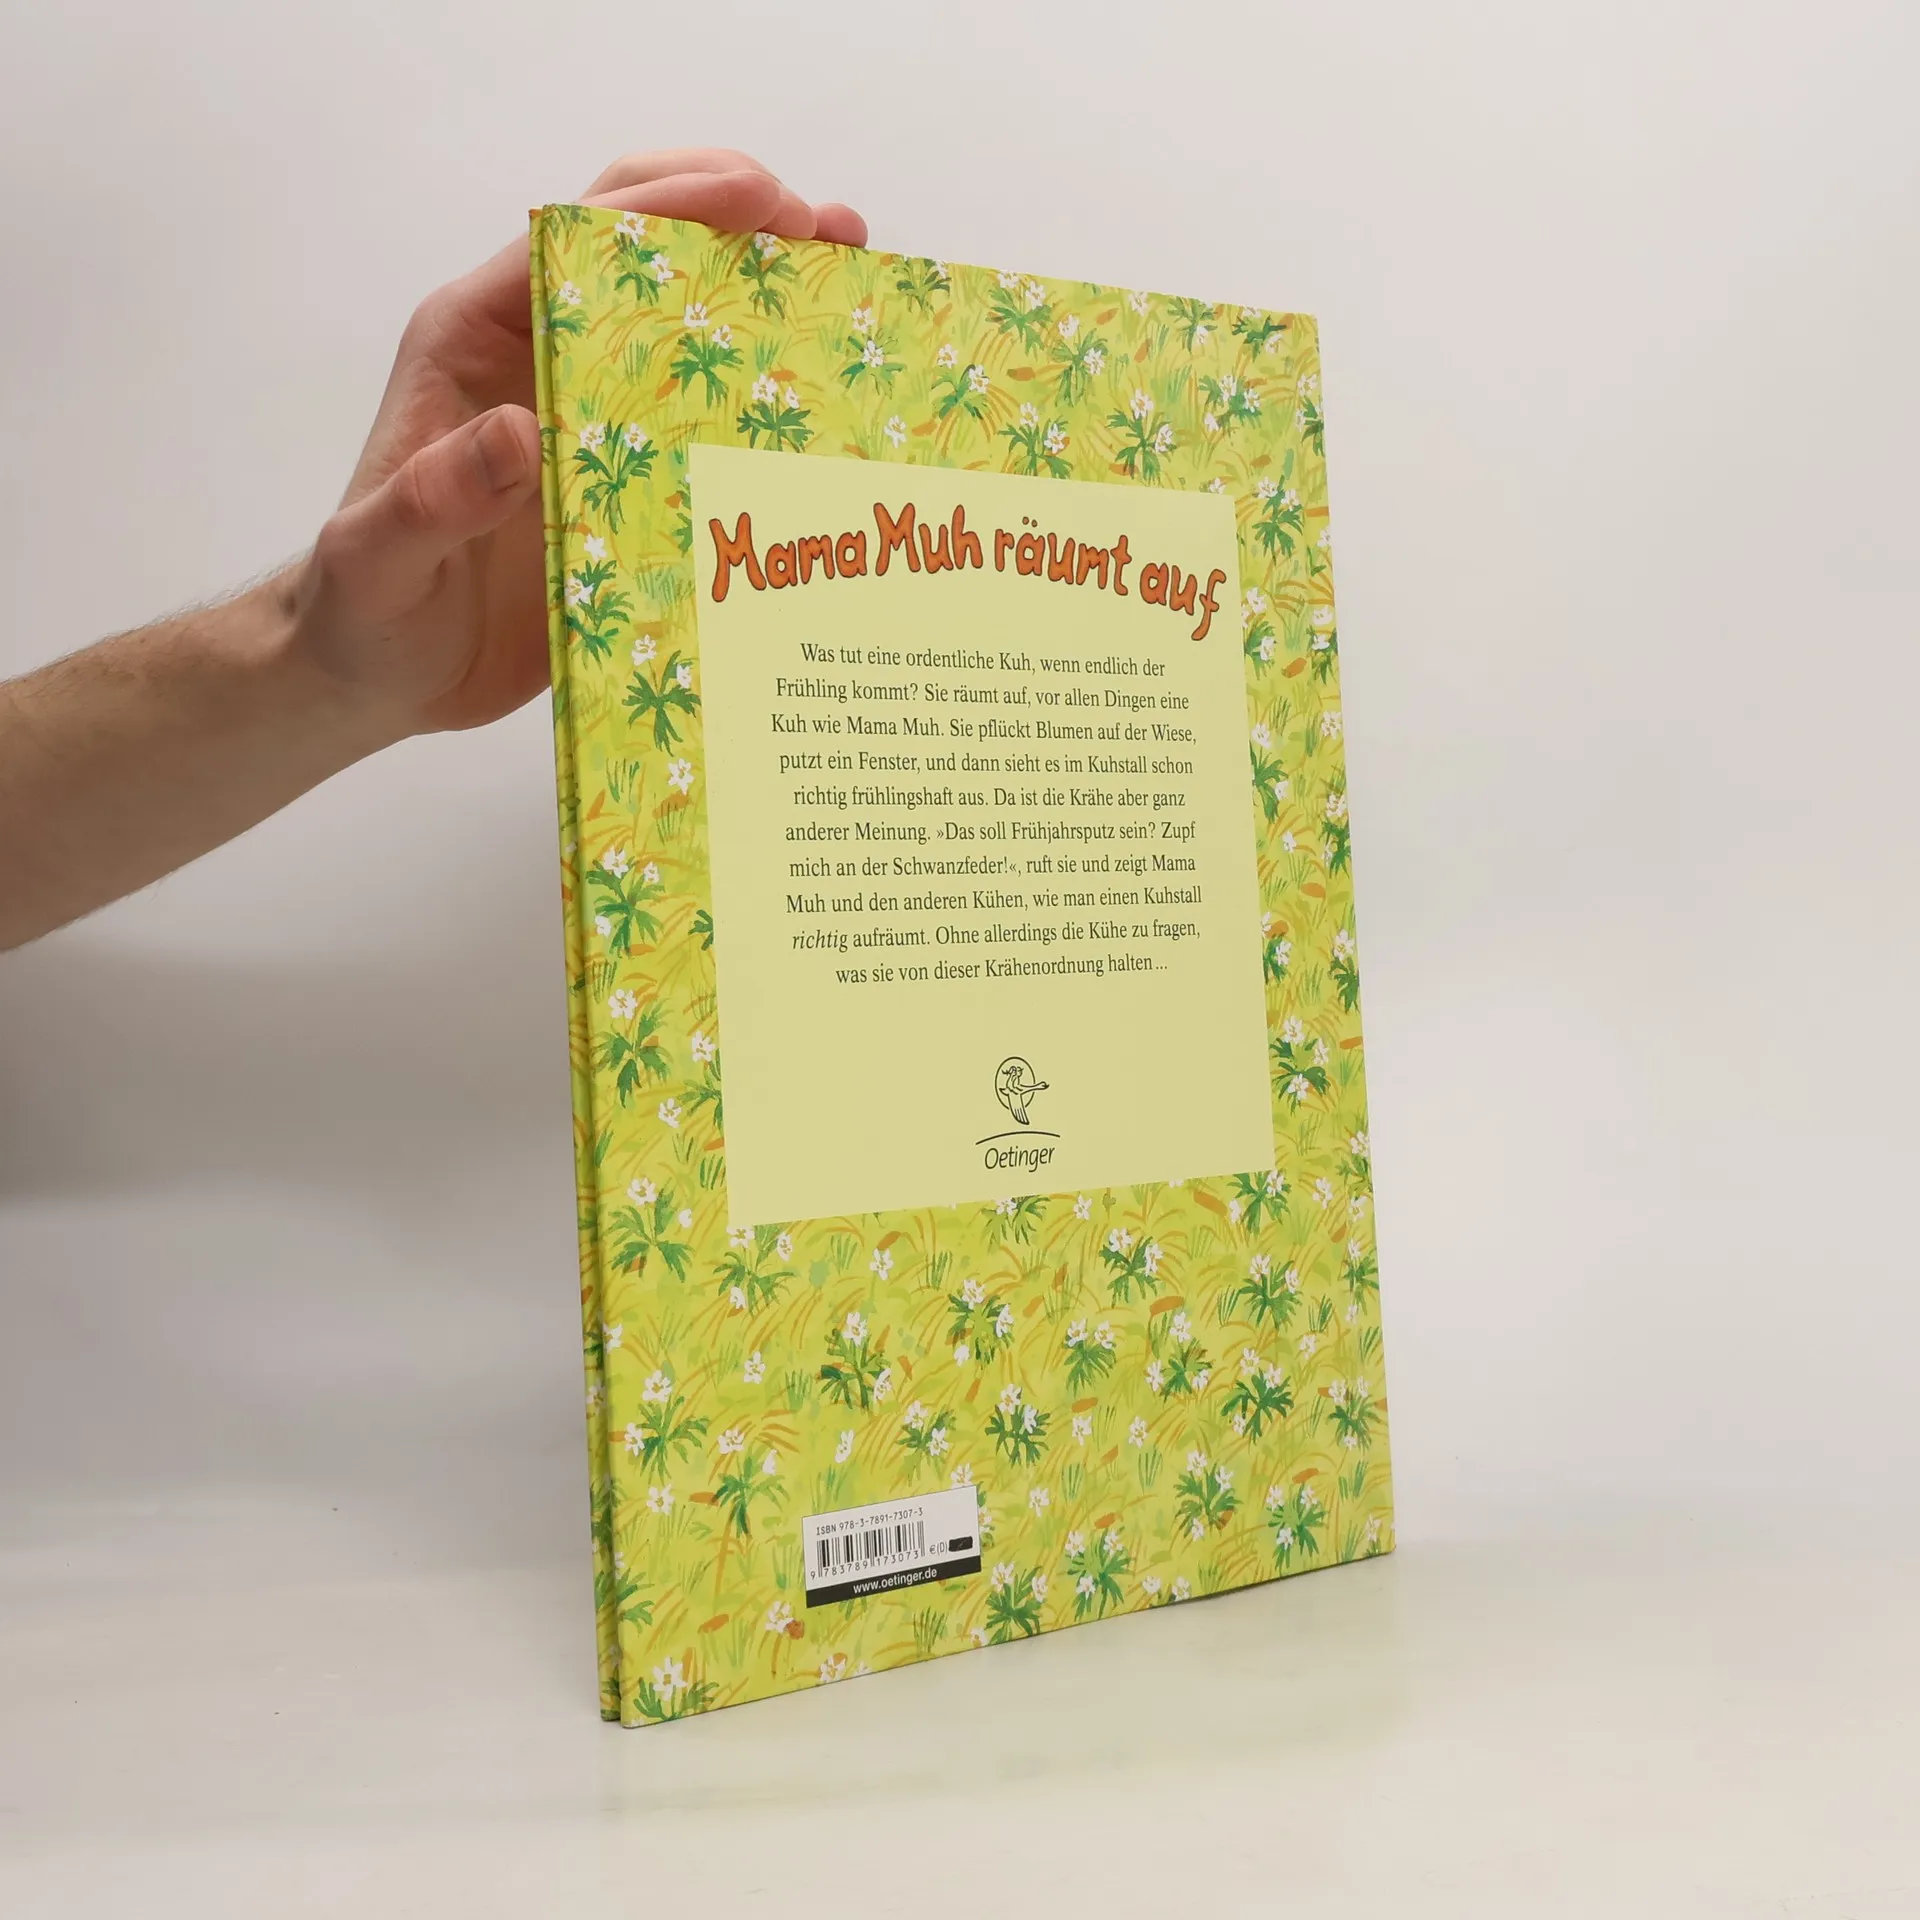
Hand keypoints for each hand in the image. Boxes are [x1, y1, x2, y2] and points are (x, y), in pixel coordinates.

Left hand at [292, 151, 866, 746]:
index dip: (666, 207)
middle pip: (638, 245)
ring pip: (684, 317)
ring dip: (764, 287)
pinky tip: (830, 393)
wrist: (381, 673)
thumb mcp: (378, 559)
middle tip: (824, 226)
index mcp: (473, 340)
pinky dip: (766, 389)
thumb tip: (518, 430)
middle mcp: (537, 356)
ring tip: (851, 272)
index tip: (756, 199)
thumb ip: (435, 497)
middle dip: (732, 216)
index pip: (573, 238)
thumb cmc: (364, 608)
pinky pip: (703, 413)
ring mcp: (588, 411)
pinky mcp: (626, 472)